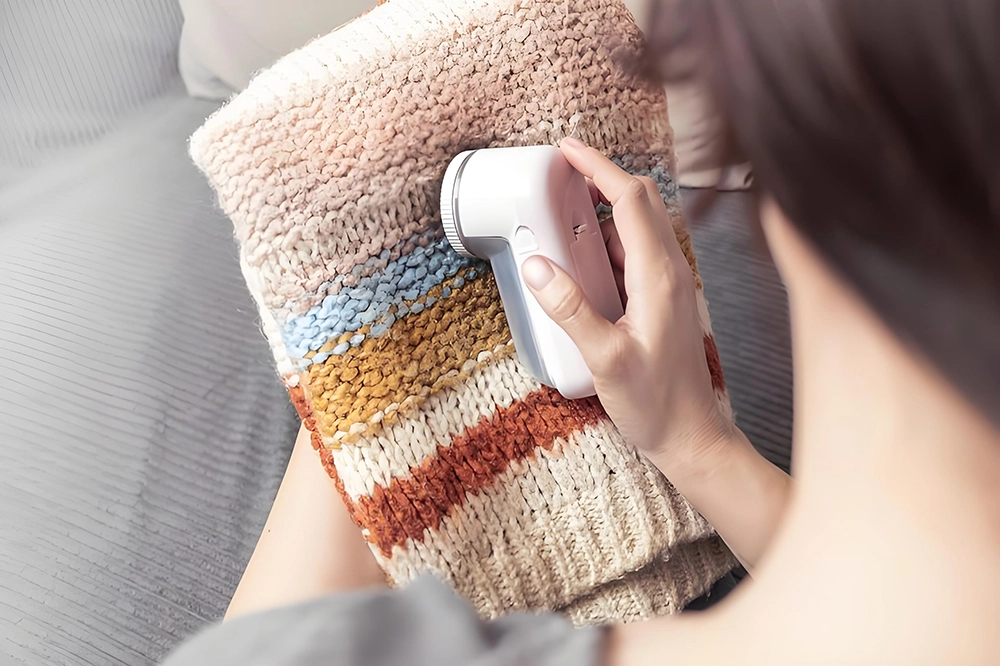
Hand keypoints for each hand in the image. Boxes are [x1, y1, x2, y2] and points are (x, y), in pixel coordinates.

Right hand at [521, 138, 734, 471]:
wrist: (691, 436)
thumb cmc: (655, 404)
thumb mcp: (604, 359)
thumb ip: (570, 310)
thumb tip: (537, 267)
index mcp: (659, 276)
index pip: (630, 199)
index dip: (599, 167)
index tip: (569, 149)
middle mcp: (670, 271)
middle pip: (640, 201)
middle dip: (602, 179)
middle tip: (563, 174)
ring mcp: (670, 284)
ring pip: (638, 227)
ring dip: (603, 213)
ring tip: (563, 219)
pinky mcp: (664, 299)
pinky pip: (635, 254)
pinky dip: (608, 243)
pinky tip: (582, 263)